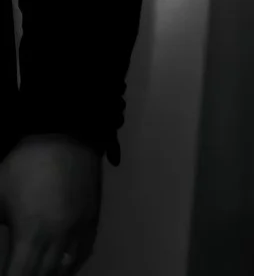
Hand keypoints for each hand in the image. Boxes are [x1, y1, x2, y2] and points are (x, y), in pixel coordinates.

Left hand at [0, 135, 102, 275]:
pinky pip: (82, 254)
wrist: (65, 135)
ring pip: (65, 269)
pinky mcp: (91, 219)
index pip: (19, 275)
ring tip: (36, 274)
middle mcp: (59, 237)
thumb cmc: (24, 166)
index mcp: (31, 234)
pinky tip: (59, 269)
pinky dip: (69, 267)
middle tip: (18, 274)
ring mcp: (79, 229)